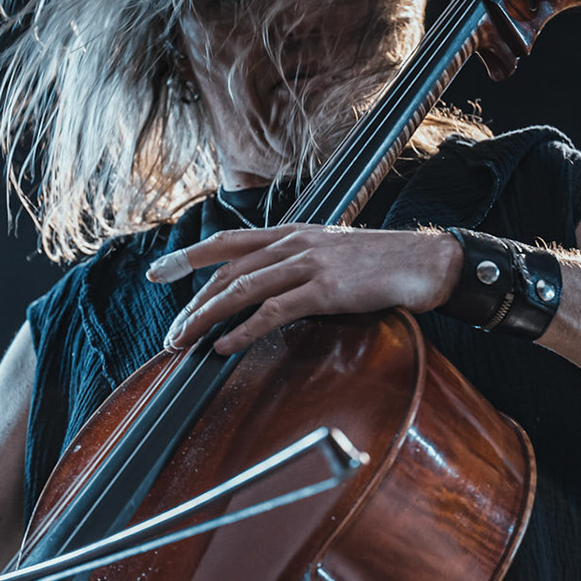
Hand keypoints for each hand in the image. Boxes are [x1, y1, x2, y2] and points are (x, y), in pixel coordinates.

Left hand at [148, 225, 460, 353]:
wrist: (422, 262)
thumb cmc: (378, 263)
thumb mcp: (329, 253)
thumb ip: (295, 265)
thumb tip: (266, 289)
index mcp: (291, 234)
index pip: (227, 242)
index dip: (189, 257)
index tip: (158, 271)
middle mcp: (293, 244)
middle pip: (226, 271)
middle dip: (192, 303)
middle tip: (171, 333)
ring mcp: (308, 265)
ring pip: (242, 290)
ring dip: (207, 319)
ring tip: (185, 342)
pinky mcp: (325, 290)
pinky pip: (274, 311)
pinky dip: (244, 329)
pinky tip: (225, 346)